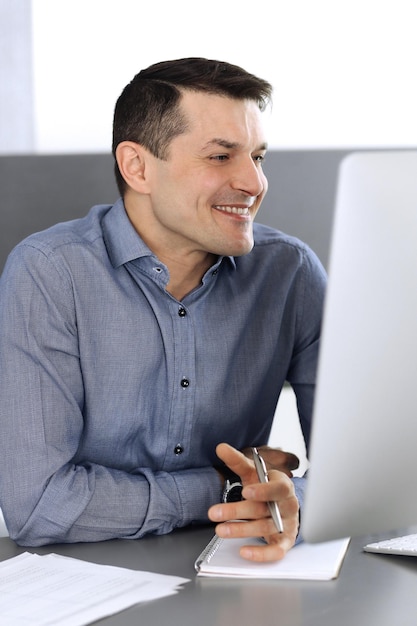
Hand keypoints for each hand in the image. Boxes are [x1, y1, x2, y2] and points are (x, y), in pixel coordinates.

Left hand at [208, 443, 298, 561]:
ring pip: (265, 528)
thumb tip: (220, 447)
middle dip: (237, 512)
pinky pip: (276, 551)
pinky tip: (244, 552)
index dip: (263, 490)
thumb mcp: (253, 473)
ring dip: (240, 530)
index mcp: (282, 485)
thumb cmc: (267, 487)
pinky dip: (262, 554)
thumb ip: (237, 461)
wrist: (283, 505)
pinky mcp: (285, 542)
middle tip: (214, 513)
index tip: (246, 491)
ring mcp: (287, 524)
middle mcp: (287, 505)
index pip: (278, 487)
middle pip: (264, 509)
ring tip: (220, 530)